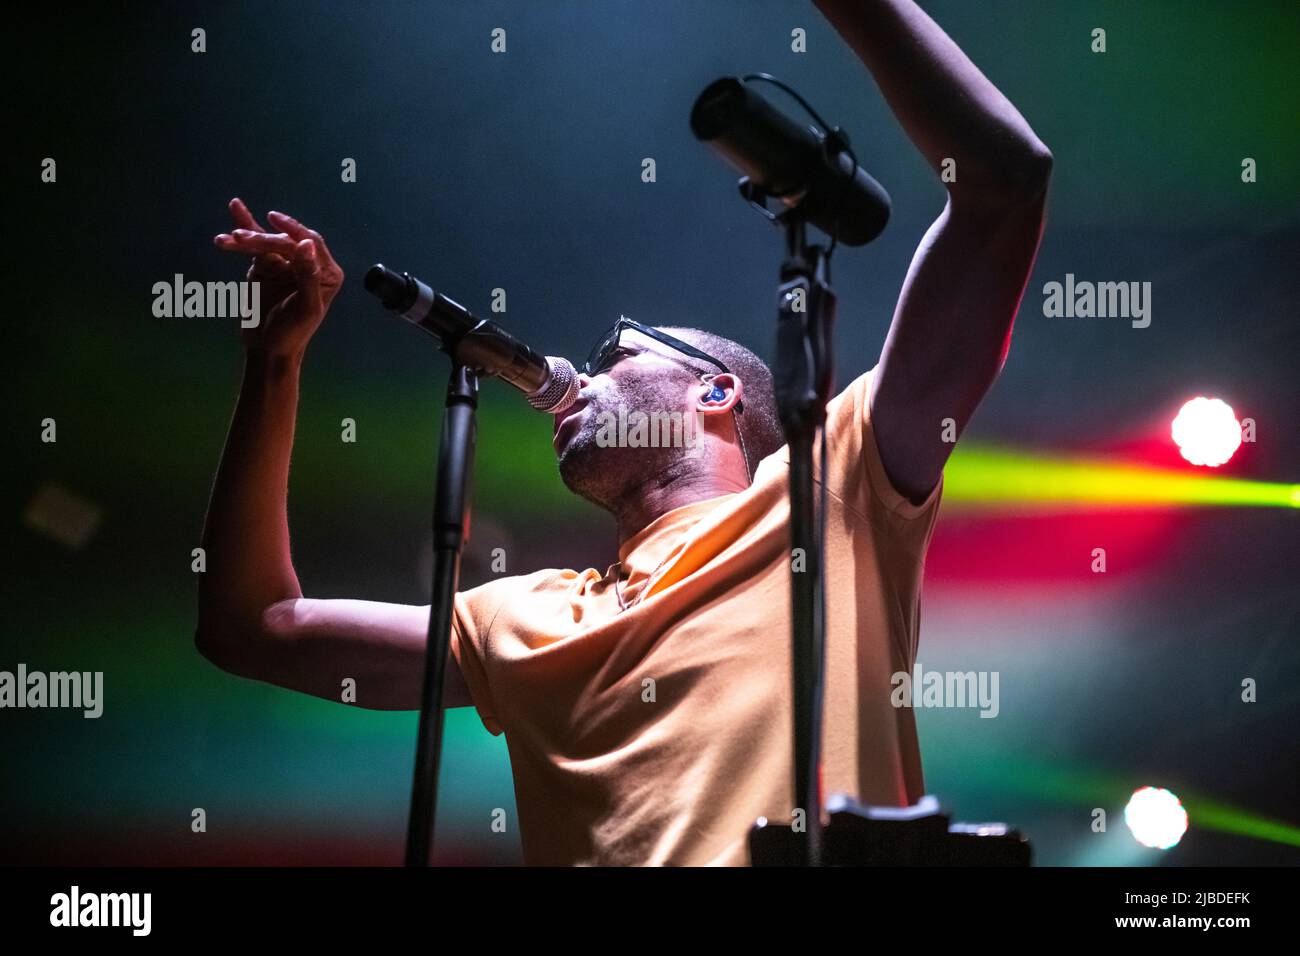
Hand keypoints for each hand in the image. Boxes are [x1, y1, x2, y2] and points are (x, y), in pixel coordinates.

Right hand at [214, 198, 343, 355]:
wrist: (268, 348)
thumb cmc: (293, 333)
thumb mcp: (305, 308)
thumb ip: (308, 276)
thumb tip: (306, 244)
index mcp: (326, 273)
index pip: (310, 245)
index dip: (293, 231)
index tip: (272, 220)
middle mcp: (308, 264)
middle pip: (286, 242)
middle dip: (262, 239)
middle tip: (239, 238)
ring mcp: (285, 263)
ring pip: (267, 242)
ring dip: (246, 237)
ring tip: (228, 239)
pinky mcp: (265, 266)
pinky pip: (254, 246)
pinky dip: (243, 231)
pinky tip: (236, 207)